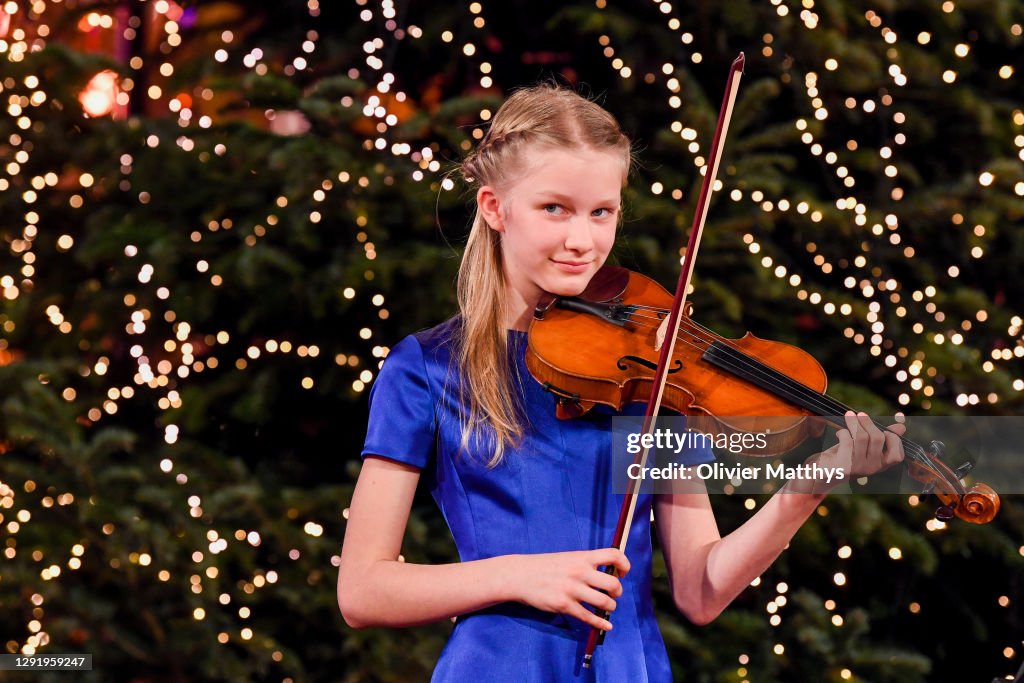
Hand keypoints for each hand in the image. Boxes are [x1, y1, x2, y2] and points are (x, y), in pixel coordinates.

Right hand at [511, 548, 629, 631]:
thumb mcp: (567, 558)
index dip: (624, 564)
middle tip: (614, 594)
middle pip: (613, 584)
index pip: (614, 555)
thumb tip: (607, 574)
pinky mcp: (564, 605)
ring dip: (610, 607)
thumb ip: (586, 564)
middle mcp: (580, 572)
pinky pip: (589, 617)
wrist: (520, 575)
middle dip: (618, 592)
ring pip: (604, 602)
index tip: (622, 572)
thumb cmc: (545, 566)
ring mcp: (572, 589)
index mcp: (582, 557)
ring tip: (606, 607)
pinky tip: (606, 625)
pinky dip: (601, 623)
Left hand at [803, 411, 905, 492]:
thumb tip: (902, 428)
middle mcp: (872, 469)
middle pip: (878, 438)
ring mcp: (858, 468)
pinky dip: (843, 432)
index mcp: (880, 465)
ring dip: (854, 422)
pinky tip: (840, 433)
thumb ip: (881, 438)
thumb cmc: (845, 456)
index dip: (894, 439)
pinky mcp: (844, 465)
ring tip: (848, 416)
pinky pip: (848, 440)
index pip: (897, 455)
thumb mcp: (864, 447)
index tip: (883, 428)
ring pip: (862, 437)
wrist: (822, 473)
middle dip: (868, 422)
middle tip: (859, 414)